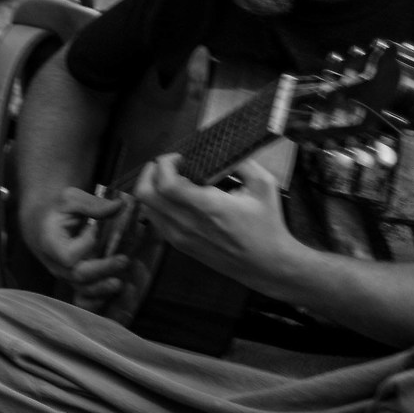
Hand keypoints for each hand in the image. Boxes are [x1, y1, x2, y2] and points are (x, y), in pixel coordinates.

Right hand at [25, 185, 131, 313]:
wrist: (40, 223)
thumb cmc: (55, 210)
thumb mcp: (69, 199)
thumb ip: (92, 204)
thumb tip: (119, 206)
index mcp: (50, 244)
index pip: (69, 254)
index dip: (85, 244)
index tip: (95, 228)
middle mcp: (56, 264)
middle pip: (78, 275)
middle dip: (102, 270)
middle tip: (124, 260)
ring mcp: (65, 274)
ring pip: (83, 289)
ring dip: (103, 288)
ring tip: (120, 283)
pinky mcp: (75, 279)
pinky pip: (86, 295)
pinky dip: (100, 298)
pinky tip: (115, 292)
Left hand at [131, 153, 295, 289]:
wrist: (268, 265)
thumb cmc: (268, 224)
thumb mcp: (263, 185)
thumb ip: (241, 161)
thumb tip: (221, 147)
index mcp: (207, 207)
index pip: (166, 183)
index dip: (165, 164)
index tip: (179, 157)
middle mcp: (187, 223)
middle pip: (145, 194)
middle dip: (151, 172)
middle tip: (168, 165)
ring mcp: (181, 237)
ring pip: (146, 208)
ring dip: (152, 188)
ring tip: (171, 180)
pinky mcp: (180, 246)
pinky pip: (155, 221)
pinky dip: (157, 205)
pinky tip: (175, 199)